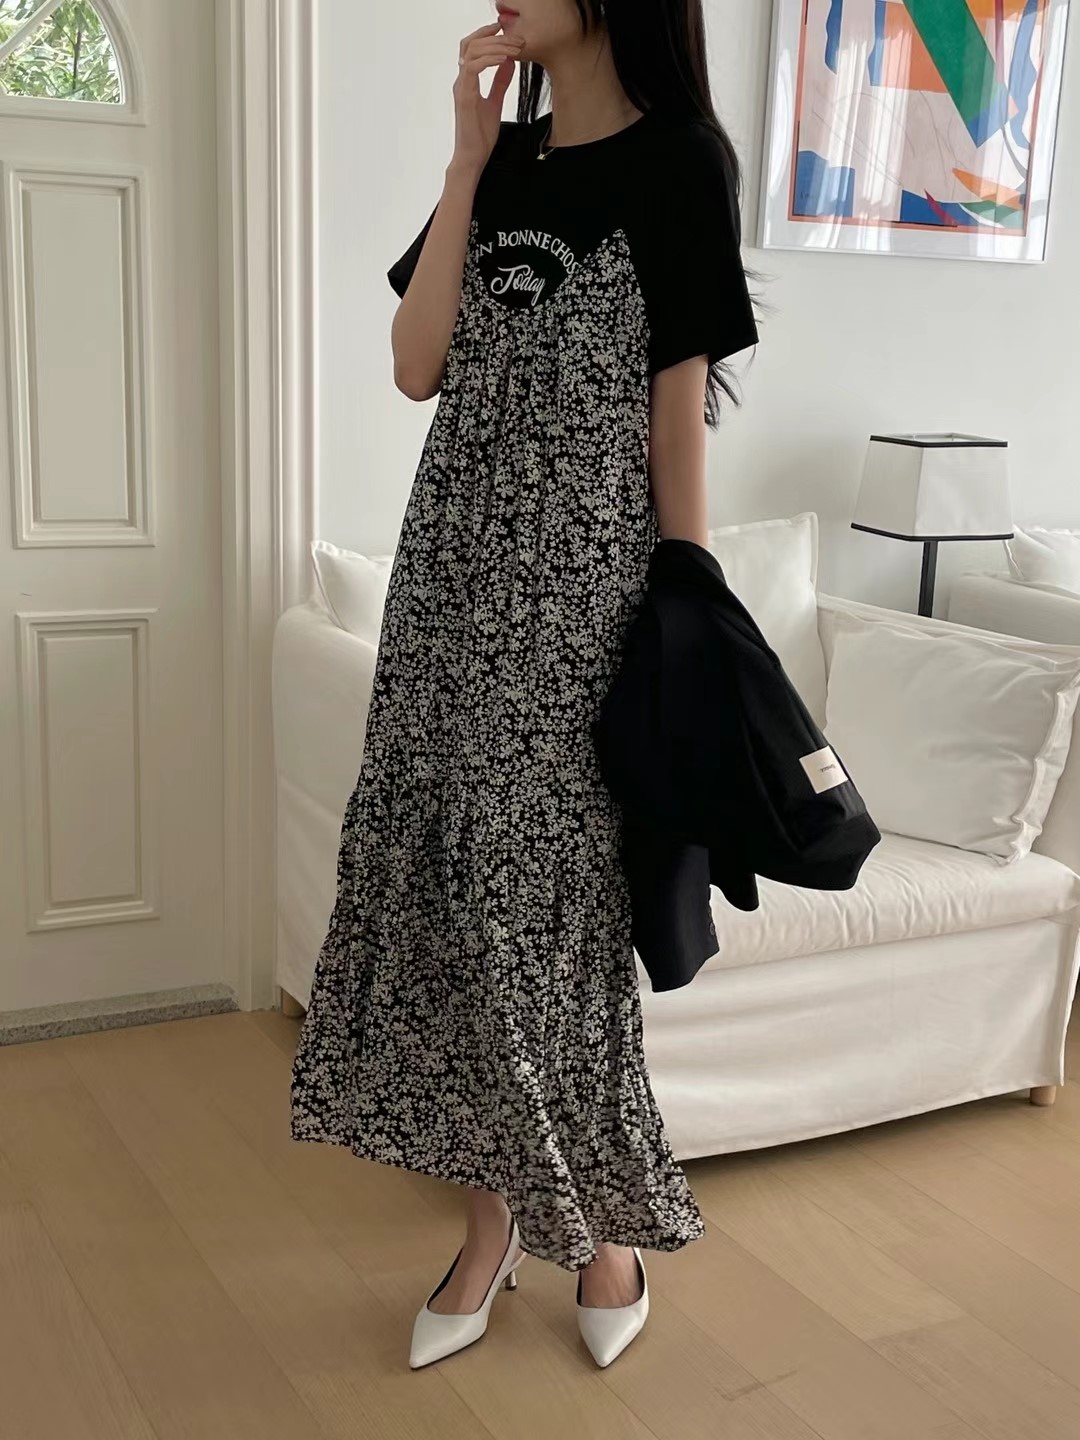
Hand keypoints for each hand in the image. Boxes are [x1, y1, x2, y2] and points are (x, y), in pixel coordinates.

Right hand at [451, 22, 522, 177]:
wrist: (473, 156)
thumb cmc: (480, 134)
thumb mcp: (495, 103)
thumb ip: (499, 83)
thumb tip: (509, 63)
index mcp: (467, 81)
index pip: (472, 47)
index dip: (487, 35)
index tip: (505, 30)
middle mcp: (462, 81)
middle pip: (470, 44)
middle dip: (494, 37)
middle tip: (515, 39)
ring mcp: (461, 88)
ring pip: (471, 52)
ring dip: (495, 46)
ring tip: (514, 49)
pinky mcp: (464, 97)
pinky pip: (473, 68)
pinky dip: (489, 60)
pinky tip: (505, 60)